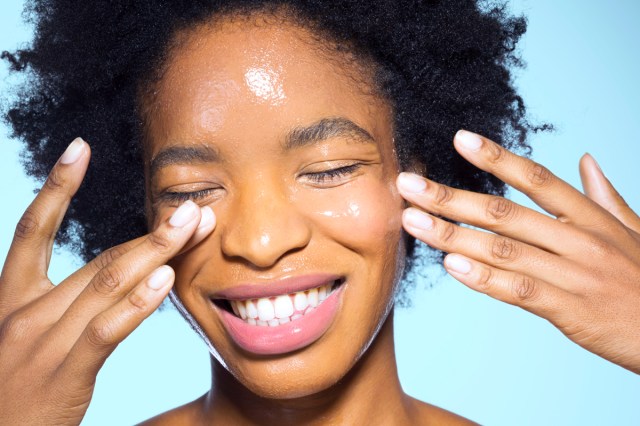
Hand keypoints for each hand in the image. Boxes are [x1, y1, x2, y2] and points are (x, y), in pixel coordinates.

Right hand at [0, 138, 215, 424]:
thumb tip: (121, 273)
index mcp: (12, 298)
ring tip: (193, 225)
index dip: (56, 186)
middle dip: (151, 230)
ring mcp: (43, 342)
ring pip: (108, 282)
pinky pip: (106, 329)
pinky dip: (138, 301)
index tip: (78, 148)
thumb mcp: (31, 336)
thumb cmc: (18, 390)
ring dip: (157, 250)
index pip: (32, 229)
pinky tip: (166, 278)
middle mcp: (26, 312)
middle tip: (192, 205)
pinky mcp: (64, 373)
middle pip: (99, 257)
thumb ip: (68, 303)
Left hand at [396, 130, 639, 373]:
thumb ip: (606, 194)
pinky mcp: (569, 310)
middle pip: (505, 212)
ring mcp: (573, 274)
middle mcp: (579, 239)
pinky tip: (451, 266)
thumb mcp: (634, 231)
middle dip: (451, 197)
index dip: (496, 157)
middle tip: (407, 184)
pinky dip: (483, 278)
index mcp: (591, 216)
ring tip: (412, 221)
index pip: (536, 178)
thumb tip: (586, 158)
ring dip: (452, 234)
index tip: (458, 139)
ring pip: (503, 249)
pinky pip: (519, 290)